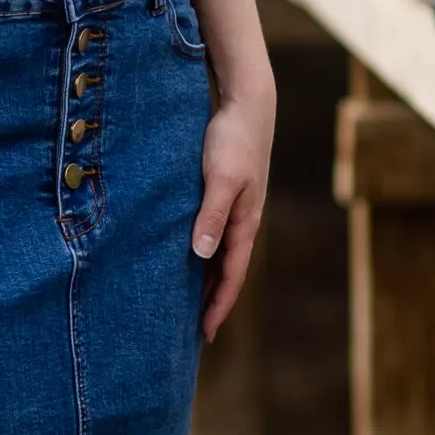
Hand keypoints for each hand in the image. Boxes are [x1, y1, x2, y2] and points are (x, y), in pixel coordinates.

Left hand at [193, 88, 274, 342]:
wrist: (246, 101)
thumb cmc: (233, 138)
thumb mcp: (222, 178)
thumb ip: (212, 216)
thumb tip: (203, 254)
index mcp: (245, 222)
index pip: (232, 275)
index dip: (218, 305)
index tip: (204, 333)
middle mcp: (242, 220)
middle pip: (227, 270)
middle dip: (213, 300)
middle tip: (193, 330)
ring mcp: (235, 207)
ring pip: (220, 253)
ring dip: (207, 278)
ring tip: (188, 302)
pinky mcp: (225, 192)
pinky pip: (213, 232)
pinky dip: (203, 251)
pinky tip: (188, 255)